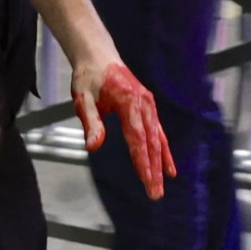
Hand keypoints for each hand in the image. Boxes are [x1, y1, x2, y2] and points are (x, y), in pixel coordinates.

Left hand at [72, 61, 176, 199]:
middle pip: (151, 143)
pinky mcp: (148, 107)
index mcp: (129, 102)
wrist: (98, 56)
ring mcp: (149, 105)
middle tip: (156, 194)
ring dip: (161, 162)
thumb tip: (93, 147)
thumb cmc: (88, 77)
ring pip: (158, 138)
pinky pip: (158, 131)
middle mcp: (144, 104)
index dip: (142, 162)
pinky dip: (163, 149)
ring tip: (165, 183)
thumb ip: (91, 122)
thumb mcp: (83, 99)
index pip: (137, 138)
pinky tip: (167, 166)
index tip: (147, 181)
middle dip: (154, 170)